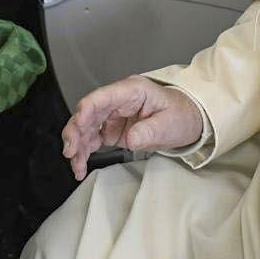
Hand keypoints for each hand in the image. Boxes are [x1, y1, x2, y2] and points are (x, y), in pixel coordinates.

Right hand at [61, 75, 203, 180]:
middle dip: (75, 132)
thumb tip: (129, 140)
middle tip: (71, 152)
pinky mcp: (113, 130)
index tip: (77, 127)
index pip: (101, 97)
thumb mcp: (169, 123)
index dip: (85, 111)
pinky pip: (93, 139)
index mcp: (131, 91)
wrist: (188, 122)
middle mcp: (118, 101)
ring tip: (76, 166)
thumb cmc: (181, 115)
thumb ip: (149, 130)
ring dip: (77, 146)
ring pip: (86, 127)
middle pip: (88, 113)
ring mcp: (114, 116)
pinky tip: (80, 165)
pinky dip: (85, 152)